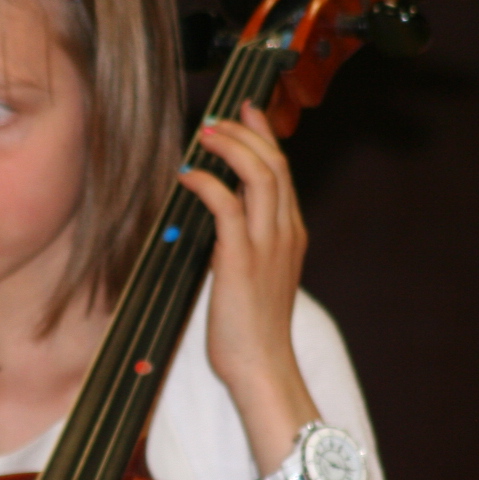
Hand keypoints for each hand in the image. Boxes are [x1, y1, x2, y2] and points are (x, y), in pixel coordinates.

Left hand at [177, 101, 319, 473]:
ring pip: (258, 175)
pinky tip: (187, 176)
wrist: (261, 367)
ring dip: (230, 147)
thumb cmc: (251, 332)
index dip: (265, 137)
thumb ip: (244, 247)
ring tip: (205, 134)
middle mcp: (285, 233)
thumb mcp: (255, 279)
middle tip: (218, 117)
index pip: (283, 172)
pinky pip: (226, 205)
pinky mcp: (241, 258)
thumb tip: (217, 226)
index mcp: (291, 235)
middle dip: (246, 131)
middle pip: (274, 164)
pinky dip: (207, 183)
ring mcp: (267, 244)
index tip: (247, 112)